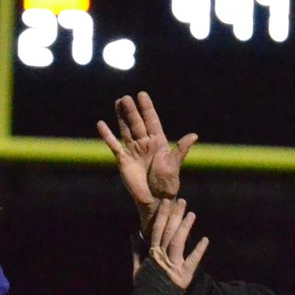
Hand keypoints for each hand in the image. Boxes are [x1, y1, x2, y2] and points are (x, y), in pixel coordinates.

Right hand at [96, 91, 196, 226]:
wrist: (155, 199)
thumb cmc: (167, 184)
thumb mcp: (174, 165)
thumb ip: (181, 149)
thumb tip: (194, 135)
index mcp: (158, 142)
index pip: (152, 121)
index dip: (147, 108)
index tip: (142, 95)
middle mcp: (145, 143)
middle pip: (137, 123)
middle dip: (132, 110)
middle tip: (126, 97)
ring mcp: (133, 150)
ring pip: (126, 130)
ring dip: (122, 117)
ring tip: (118, 102)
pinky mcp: (123, 160)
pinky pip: (114, 145)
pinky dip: (107, 135)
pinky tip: (101, 124)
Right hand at [140, 198, 208, 290]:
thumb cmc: (143, 288)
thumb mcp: (137, 268)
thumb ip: (136, 250)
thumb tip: (134, 234)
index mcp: (151, 253)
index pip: (157, 229)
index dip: (162, 215)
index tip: (166, 201)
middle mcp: (161, 257)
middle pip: (169, 232)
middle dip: (175, 215)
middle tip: (182, 201)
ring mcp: (172, 266)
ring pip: (178, 242)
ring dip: (185, 227)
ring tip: (192, 214)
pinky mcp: (183, 277)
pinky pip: (192, 261)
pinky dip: (199, 251)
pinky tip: (206, 239)